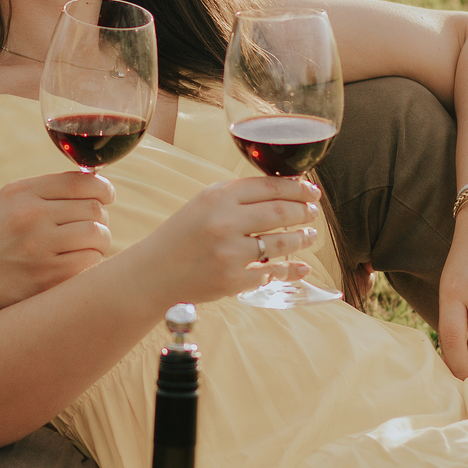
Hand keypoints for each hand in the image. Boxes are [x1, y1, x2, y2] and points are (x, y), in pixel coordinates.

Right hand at [0, 171, 113, 315]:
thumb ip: (46, 189)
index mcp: (23, 193)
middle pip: (94, 209)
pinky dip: (90, 262)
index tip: (107, 196)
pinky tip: (76, 262)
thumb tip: (95, 183)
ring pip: (98, 236)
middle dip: (100, 217)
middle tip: (92, 225)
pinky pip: (91, 263)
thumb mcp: (8, 199)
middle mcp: (32, 217)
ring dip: (99, 241)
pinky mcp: (48, 278)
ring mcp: (41, 249)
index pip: (81, 182)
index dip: (103, 188)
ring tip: (85, 245)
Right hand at [137, 175, 319, 305]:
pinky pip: (270, 273)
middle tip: (313, 212)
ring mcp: (229, 254)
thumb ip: (238, 195)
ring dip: (301, 239)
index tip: (312, 191)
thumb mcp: (203, 203)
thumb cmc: (182, 235)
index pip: (269, 186)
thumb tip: (283, 189)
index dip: (297, 188)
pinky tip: (300, 267)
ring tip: (309, 236)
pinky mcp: (232, 281)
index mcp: (218, 197)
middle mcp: (225, 223)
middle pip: (280, 212)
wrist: (154, 273)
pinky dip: (289, 270)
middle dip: (304, 211)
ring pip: (280, 243)